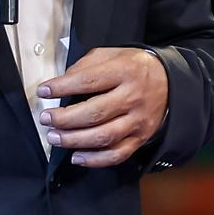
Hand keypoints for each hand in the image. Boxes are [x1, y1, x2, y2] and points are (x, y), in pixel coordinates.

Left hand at [34, 47, 168, 166]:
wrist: (171, 82)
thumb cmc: (134, 67)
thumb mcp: (112, 54)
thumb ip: (87, 65)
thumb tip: (63, 82)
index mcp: (124, 71)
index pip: (87, 82)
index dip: (61, 88)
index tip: (43, 92)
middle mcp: (132, 97)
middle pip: (94, 113)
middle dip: (64, 119)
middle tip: (46, 119)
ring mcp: (138, 121)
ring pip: (103, 136)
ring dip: (74, 140)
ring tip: (54, 137)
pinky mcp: (141, 138)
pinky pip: (117, 154)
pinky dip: (95, 160)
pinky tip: (76, 157)